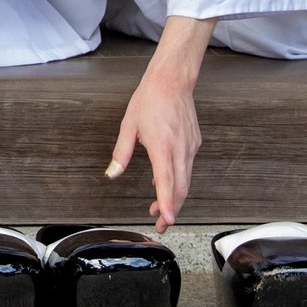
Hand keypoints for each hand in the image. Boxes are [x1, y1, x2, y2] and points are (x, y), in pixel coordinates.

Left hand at [108, 23, 208, 232]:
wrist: (172, 81)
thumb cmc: (149, 100)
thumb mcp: (129, 126)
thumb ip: (121, 153)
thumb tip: (112, 173)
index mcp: (162, 146)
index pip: (167, 182)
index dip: (168, 204)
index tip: (167, 221)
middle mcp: (180, 149)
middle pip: (180, 188)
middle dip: (171, 210)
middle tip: (160, 225)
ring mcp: (190, 147)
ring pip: (186, 181)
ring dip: (174, 197)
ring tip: (159, 209)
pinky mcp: (194, 144)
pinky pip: (187, 168)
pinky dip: (178, 181)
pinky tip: (164, 183)